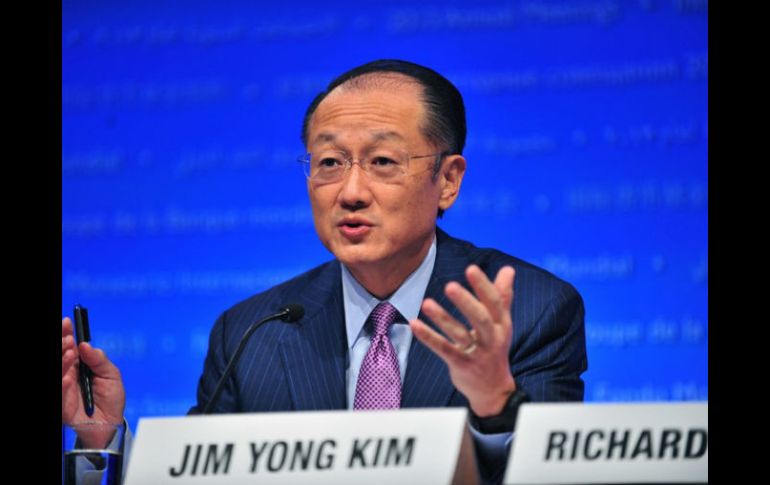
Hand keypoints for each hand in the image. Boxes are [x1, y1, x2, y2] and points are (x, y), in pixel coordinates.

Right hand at [62, 317, 126, 447]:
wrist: (110, 423)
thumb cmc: (111, 398)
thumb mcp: (111, 374)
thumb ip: (99, 360)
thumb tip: (86, 345)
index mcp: (80, 365)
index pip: (70, 347)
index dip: (67, 334)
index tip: (67, 322)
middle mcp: (69, 374)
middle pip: (60, 355)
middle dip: (61, 343)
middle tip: (67, 337)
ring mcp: (64, 388)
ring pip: (58, 370)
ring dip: (62, 360)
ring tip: (70, 351)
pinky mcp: (62, 403)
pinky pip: (60, 392)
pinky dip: (63, 383)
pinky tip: (68, 377)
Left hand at [409, 265, 516, 416]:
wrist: (493, 389)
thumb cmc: (495, 348)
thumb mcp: (502, 323)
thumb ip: (503, 295)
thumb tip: (508, 269)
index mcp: (502, 325)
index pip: (495, 302)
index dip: (483, 286)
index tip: (471, 269)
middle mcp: (492, 338)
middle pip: (480, 319)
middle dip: (466, 302)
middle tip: (450, 286)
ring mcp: (476, 354)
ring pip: (459, 334)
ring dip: (442, 318)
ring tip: (426, 303)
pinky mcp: (461, 365)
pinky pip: (444, 350)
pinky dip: (429, 337)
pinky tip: (414, 324)